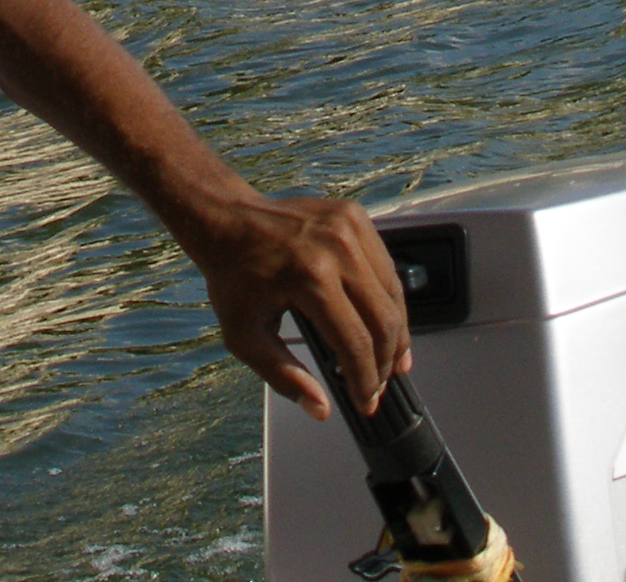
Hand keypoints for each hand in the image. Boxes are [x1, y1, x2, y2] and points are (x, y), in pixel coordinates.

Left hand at [188, 192, 412, 421]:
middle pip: (384, 319)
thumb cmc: (234, 278)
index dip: (365, 381)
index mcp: (309, 277)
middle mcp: (337, 248)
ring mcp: (349, 227)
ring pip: (393, 292)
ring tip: (391, 360)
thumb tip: (321, 409)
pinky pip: (385, 266)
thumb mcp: (245, 336)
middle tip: (378, 385)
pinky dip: (388, 299)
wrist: (229, 221)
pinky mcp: (355, 216)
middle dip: (386, 362)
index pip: (355, 342)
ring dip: (396, 332)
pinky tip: (383, 322)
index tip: (366, 403)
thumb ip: (283, 376)